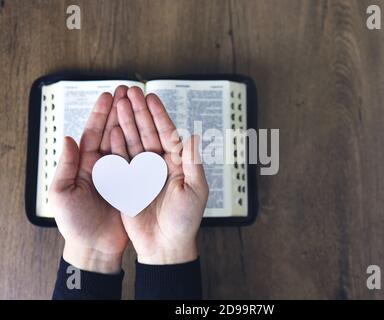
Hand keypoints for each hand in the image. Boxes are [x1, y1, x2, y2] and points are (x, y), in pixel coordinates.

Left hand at [49, 87, 128, 273]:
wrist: (96, 248)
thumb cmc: (76, 224)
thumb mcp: (63, 195)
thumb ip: (65, 167)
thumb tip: (68, 139)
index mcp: (85, 165)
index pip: (94, 133)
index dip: (101, 114)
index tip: (109, 95)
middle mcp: (104, 165)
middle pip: (113, 132)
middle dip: (121, 110)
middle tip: (129, 91)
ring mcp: (121, 173)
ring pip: (129, 142)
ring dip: (134, 122)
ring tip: (141, 103)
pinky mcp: (134, 183)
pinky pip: (141, 160)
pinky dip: (146, 144)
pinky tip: (153, 131)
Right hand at [110, 87, 208, 264]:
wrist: (165, 245)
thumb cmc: (185, 221)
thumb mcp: (195, 190)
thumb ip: (193, 162)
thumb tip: (193, 135)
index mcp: (177, 163)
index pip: (167, 133)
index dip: (159, 115)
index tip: (151, 97)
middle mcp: (159, 164)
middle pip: (147, 133)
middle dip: (139, 112)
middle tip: (130, 92)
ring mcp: (142, 172)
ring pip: (133, 142)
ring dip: (126, 123)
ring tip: (118, 103)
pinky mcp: (128, 183)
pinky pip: (121, 160)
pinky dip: (116, 145)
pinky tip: (112, 129)